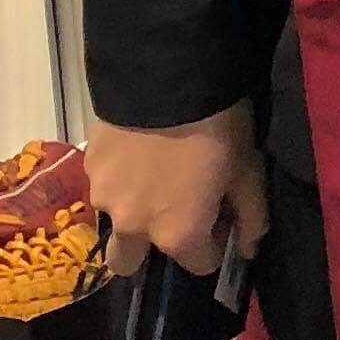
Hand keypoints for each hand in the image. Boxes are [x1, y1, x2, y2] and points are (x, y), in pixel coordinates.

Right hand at [86, 105, 267, 278]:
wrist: (168, 75)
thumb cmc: (219, 126)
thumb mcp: (249, 169)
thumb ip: (251, 216)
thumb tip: (247, 248)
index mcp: (177, 234)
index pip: (198, 264)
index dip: (214, 243)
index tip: (221, 215)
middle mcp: (133, 227)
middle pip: (131, 263)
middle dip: (151, 247)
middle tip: (173, 208)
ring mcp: (104, 197)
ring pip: (115, 222)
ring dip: (132, 209)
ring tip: (155, 170)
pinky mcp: (88, 166)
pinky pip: (104, 185)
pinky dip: (120, 177)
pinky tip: (139, 148)